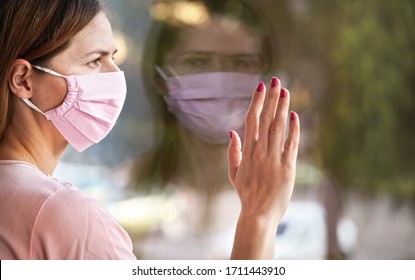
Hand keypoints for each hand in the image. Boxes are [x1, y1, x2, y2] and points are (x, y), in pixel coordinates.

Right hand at [228, 77, 299, 258]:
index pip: (251, 121)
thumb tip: (231, 131)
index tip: (261, 87)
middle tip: (276, 80)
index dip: (256, 102)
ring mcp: (273, 159)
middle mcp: (259, 152)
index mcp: (247, 151)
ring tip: (286, 90)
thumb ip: (233, 151)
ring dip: (282, 108)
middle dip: (271, 98)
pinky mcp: (287, 168)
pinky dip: (294, 129)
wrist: (258, 214)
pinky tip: (295, 115)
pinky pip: (291, 144)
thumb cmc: (246, 194)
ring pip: (278, 128)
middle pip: (266, 119)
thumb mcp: (233, 173)